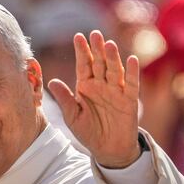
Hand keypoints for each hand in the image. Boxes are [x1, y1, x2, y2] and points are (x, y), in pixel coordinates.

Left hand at [47, 31, 140, 167]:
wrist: (107, 150)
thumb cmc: (88, 132)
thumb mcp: (72, 117)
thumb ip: (64, 99)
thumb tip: (51, 82)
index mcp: (85, 86)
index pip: (83, 65)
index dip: (81, 51)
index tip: (78, 36)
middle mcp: (101, 85)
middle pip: (99, 63)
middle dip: (97, 49)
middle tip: (94, 34)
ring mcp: (116, 91)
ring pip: (114, 70)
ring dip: (113, 58)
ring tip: (109, 44)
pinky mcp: (129, 101)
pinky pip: (131, 84)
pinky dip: (132, 73)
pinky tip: (132, 60)